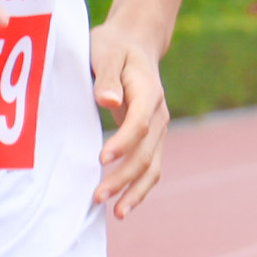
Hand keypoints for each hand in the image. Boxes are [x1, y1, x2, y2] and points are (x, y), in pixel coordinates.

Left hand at [89, 22, 170, 217]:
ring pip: (152, 166)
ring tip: (117, 213)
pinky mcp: (151, 138)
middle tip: (98, 196)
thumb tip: (107, 101)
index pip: (139, 124)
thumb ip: (105, 76)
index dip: (122, 143)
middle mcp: (159, 114)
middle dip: (123, 178)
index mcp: (148, 92)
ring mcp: (158, 129)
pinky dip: (139, 188)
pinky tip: (123, 206)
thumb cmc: (113, 46)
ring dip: (135, 190)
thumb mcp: (105, 51)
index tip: (101, 158)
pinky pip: (150, 168)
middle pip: (146, 153)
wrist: (134, 43)